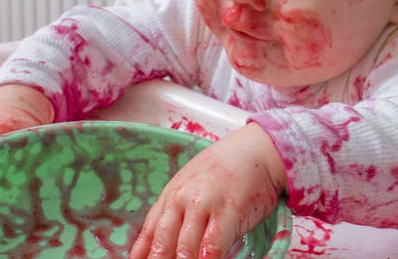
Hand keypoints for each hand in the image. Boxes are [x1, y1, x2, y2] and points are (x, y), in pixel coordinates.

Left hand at [129, 122, 286, 258]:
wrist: (255, 149)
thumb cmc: (225, 169)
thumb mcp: (191, 185)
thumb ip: (176, 212)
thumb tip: (161, 246)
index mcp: (171, 196)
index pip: (148, 233)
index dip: (142, 255)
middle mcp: (182, 200)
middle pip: (161, 242)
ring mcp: (204, 204)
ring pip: (184, 247)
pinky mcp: (228, 210)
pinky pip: (213, 244)